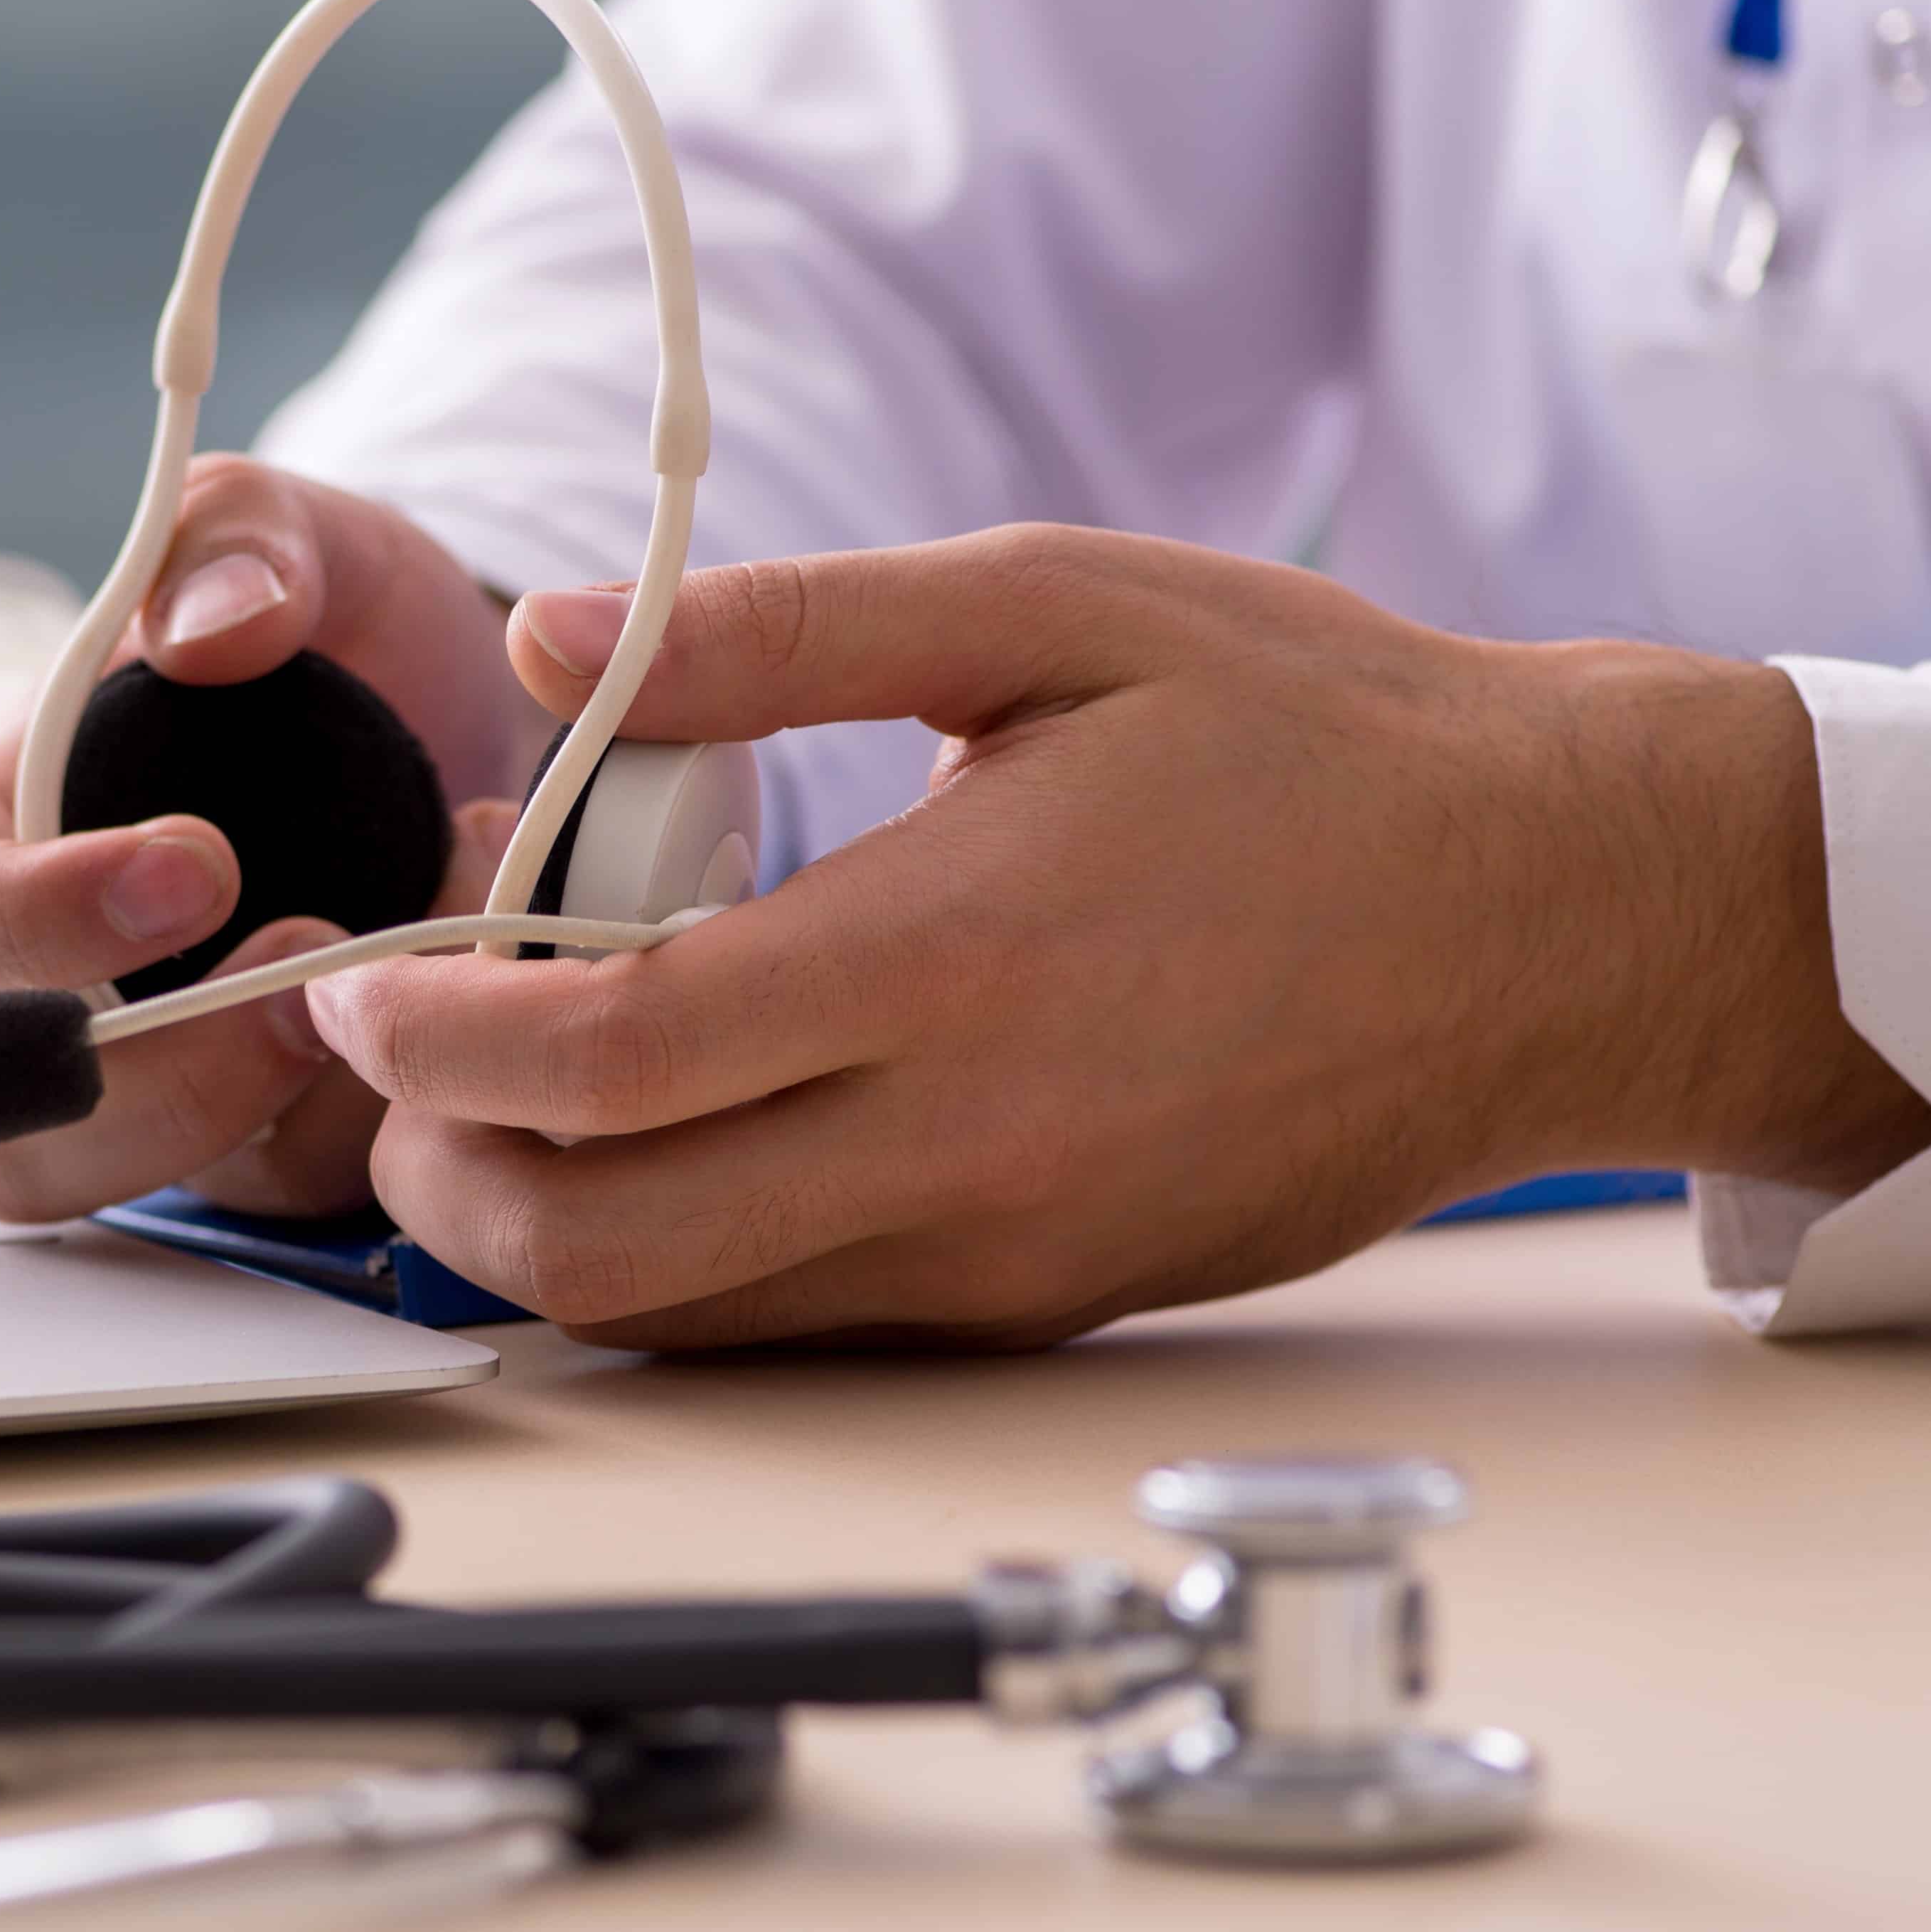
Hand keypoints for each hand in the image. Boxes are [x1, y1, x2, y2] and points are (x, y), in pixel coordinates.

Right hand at [0, 456, 535, 1221]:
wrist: (458, 712)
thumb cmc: (322, 627)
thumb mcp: (285, 533)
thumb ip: (237, 541)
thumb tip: (208, 630)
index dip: (30, 924)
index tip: (196, 864)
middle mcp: (23, 994)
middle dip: (136, 1074)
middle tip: (303, 963)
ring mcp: (131, 1089)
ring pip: (108, 1191)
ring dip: (246, 1113)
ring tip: (385, 986)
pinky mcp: (251, 1147)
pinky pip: (273, 1193)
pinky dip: (364, 1118)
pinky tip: (458, 1002)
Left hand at [305, 525, 1930, 1348]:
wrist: (1561, 914)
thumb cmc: (1322, 739)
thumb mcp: (1055, 605)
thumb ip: (786, 628)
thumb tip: (550, 639)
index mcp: (953, 955)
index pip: (611, 1056)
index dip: (441, 1035)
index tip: (369, 978)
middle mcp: (971, 1143)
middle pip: (607, 1246)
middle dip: (446, 1173)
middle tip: (404, 1063)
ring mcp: (1013, 1250)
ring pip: (691, 1321)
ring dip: (547, 1233)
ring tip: (510, 1095)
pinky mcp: (1052, 1301)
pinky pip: (807, 1325)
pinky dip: (687, 1263)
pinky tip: (671, 1139)